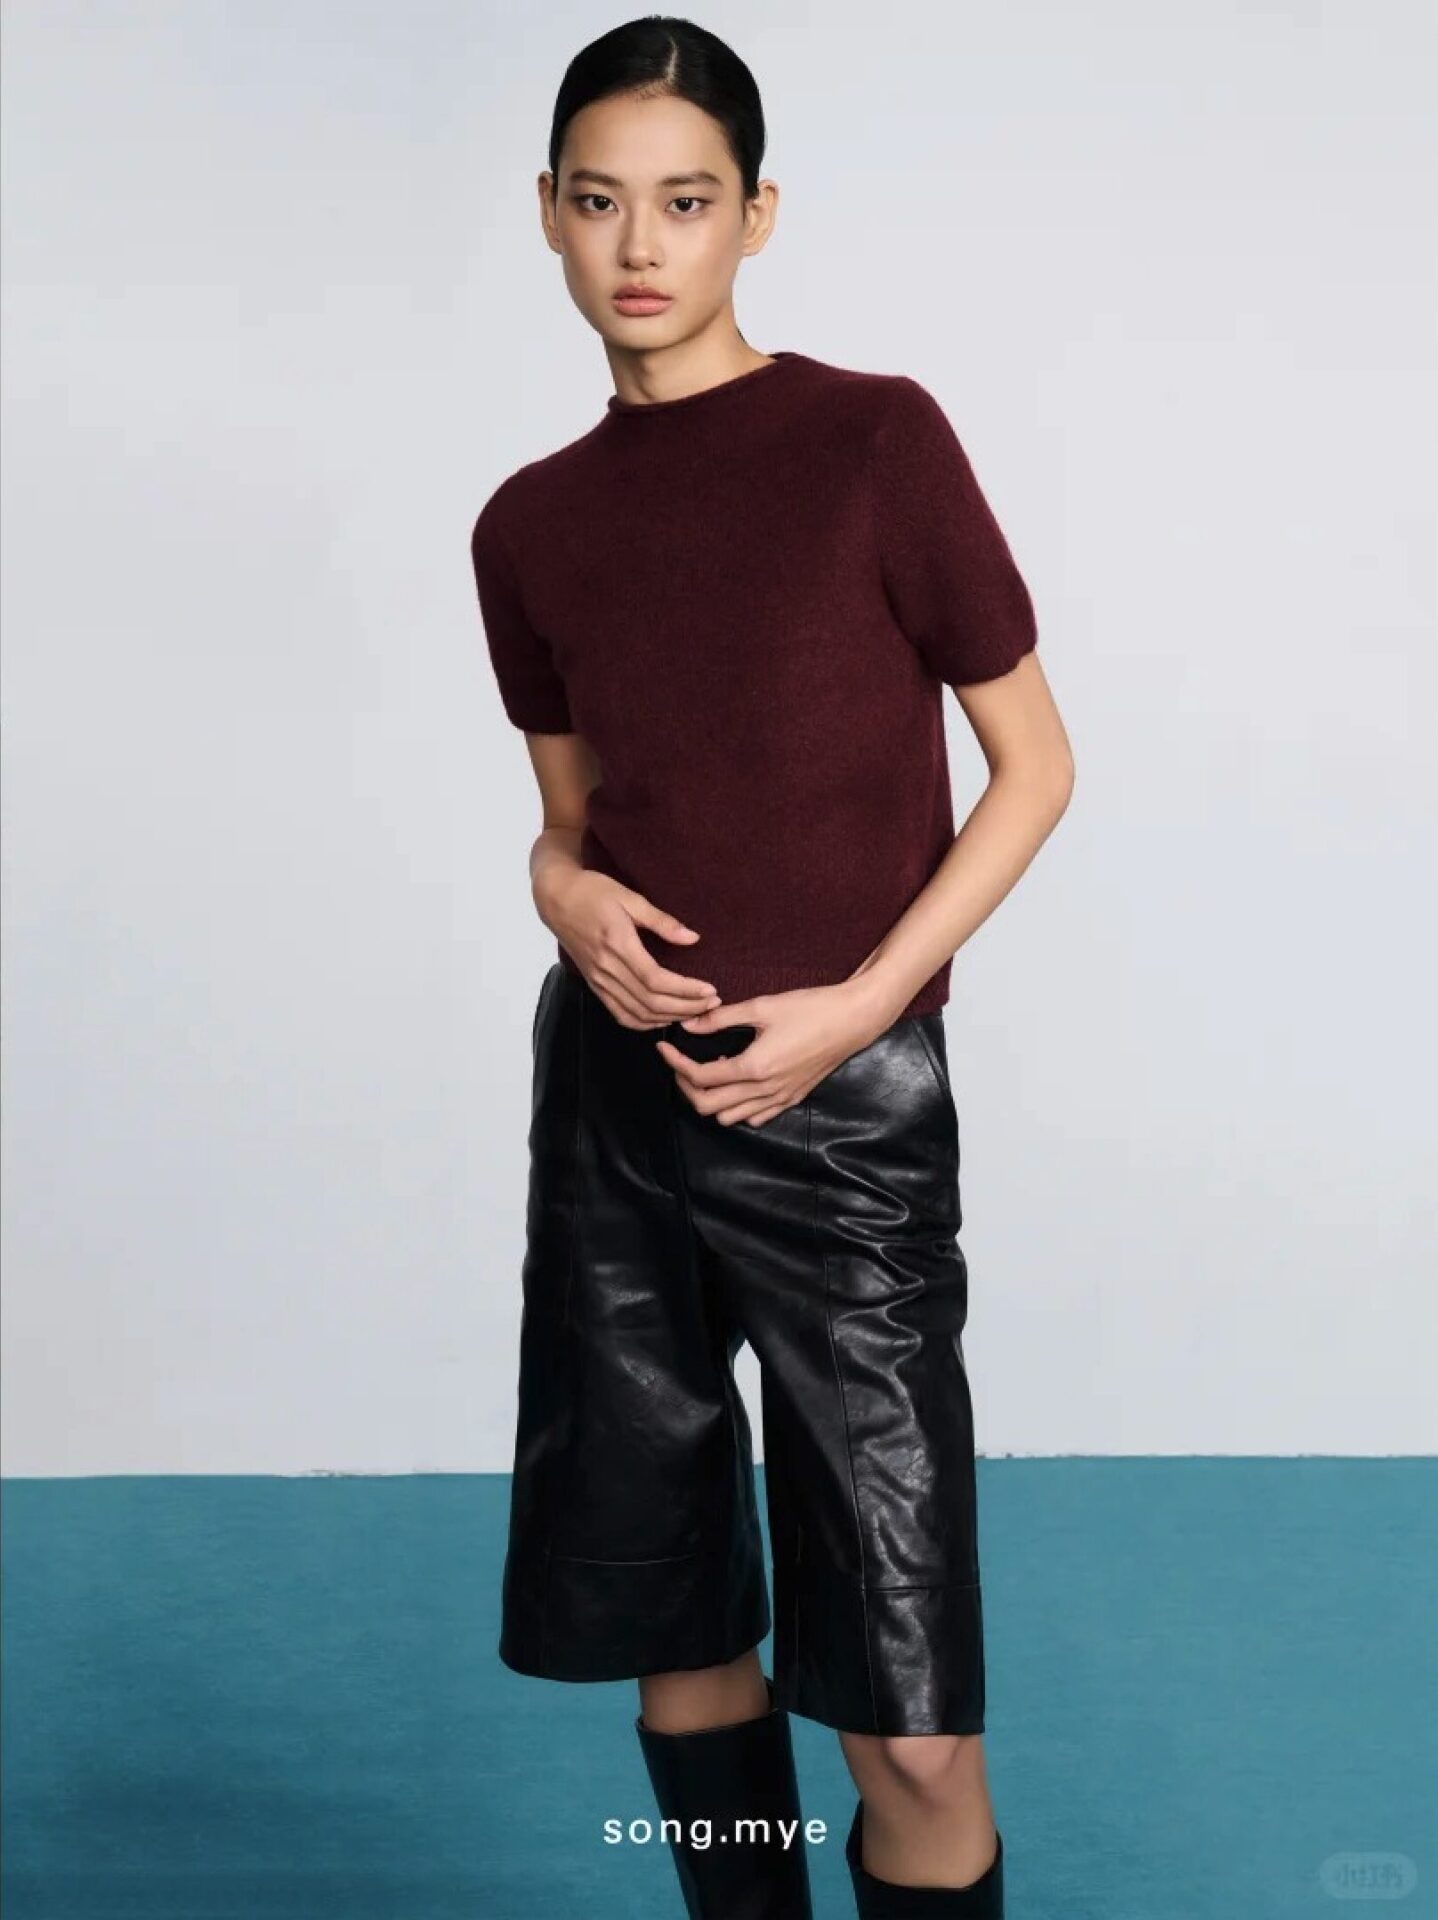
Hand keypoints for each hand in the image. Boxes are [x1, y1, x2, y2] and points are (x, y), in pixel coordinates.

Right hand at [534, 869, 720, 1028]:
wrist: (556, 899)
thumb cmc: (593, 892)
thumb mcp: (630, 897)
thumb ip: (662, 921)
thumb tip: (692, 938)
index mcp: (617, 944)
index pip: (656, 979)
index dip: (685, 990)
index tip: (710, 990)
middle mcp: (606, 968)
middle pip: (650, 1001)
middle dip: (685, 1007)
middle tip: (712, 1004)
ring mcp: (598, 980)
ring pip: (637, 1013)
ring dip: (669, 1018)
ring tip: (695, 1013)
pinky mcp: (594, 985)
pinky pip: (620, 1014)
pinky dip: (644, 1023)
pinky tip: (664, 1019)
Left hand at [655, 981, 887, 1127]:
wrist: (853, 1020)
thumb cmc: (811, 1008)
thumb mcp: (762, 1006)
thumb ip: (721, 1018)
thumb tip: (688, 1023)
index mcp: (754, 1067)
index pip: (700, 1077)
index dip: (675, 1064)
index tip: (664, 1048)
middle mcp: (765, 1090)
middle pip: (708, 1106)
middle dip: (686, 1086)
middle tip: (680, 1063)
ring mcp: (780, 1099)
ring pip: (729, 1118)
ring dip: (711, 1099)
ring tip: (710, 1070)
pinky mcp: (792, 1099)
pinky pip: (754, 1117)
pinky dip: (737, 1107)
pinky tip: (738, 1081)